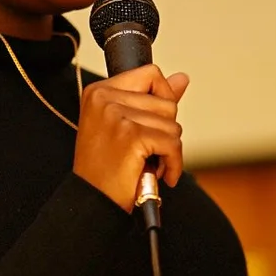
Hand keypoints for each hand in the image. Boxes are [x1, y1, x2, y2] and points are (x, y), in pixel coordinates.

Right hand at [73, 65, 190, 210]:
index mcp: (99, 91)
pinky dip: (173, 164)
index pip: (151, 74)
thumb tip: (182, 79)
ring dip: (168, 150)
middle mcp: (104, 98)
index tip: (152, 123)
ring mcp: (117, 115)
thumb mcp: (125, 125)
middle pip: (166, 102)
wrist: (93, 200)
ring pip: (173, 124)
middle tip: (145, 150)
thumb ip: (153, 98)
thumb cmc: (105, 168)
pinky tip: (159, 174)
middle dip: (164, 131)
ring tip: (147, 162)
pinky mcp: (132, 136)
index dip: (162, 100)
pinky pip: (173, 144)